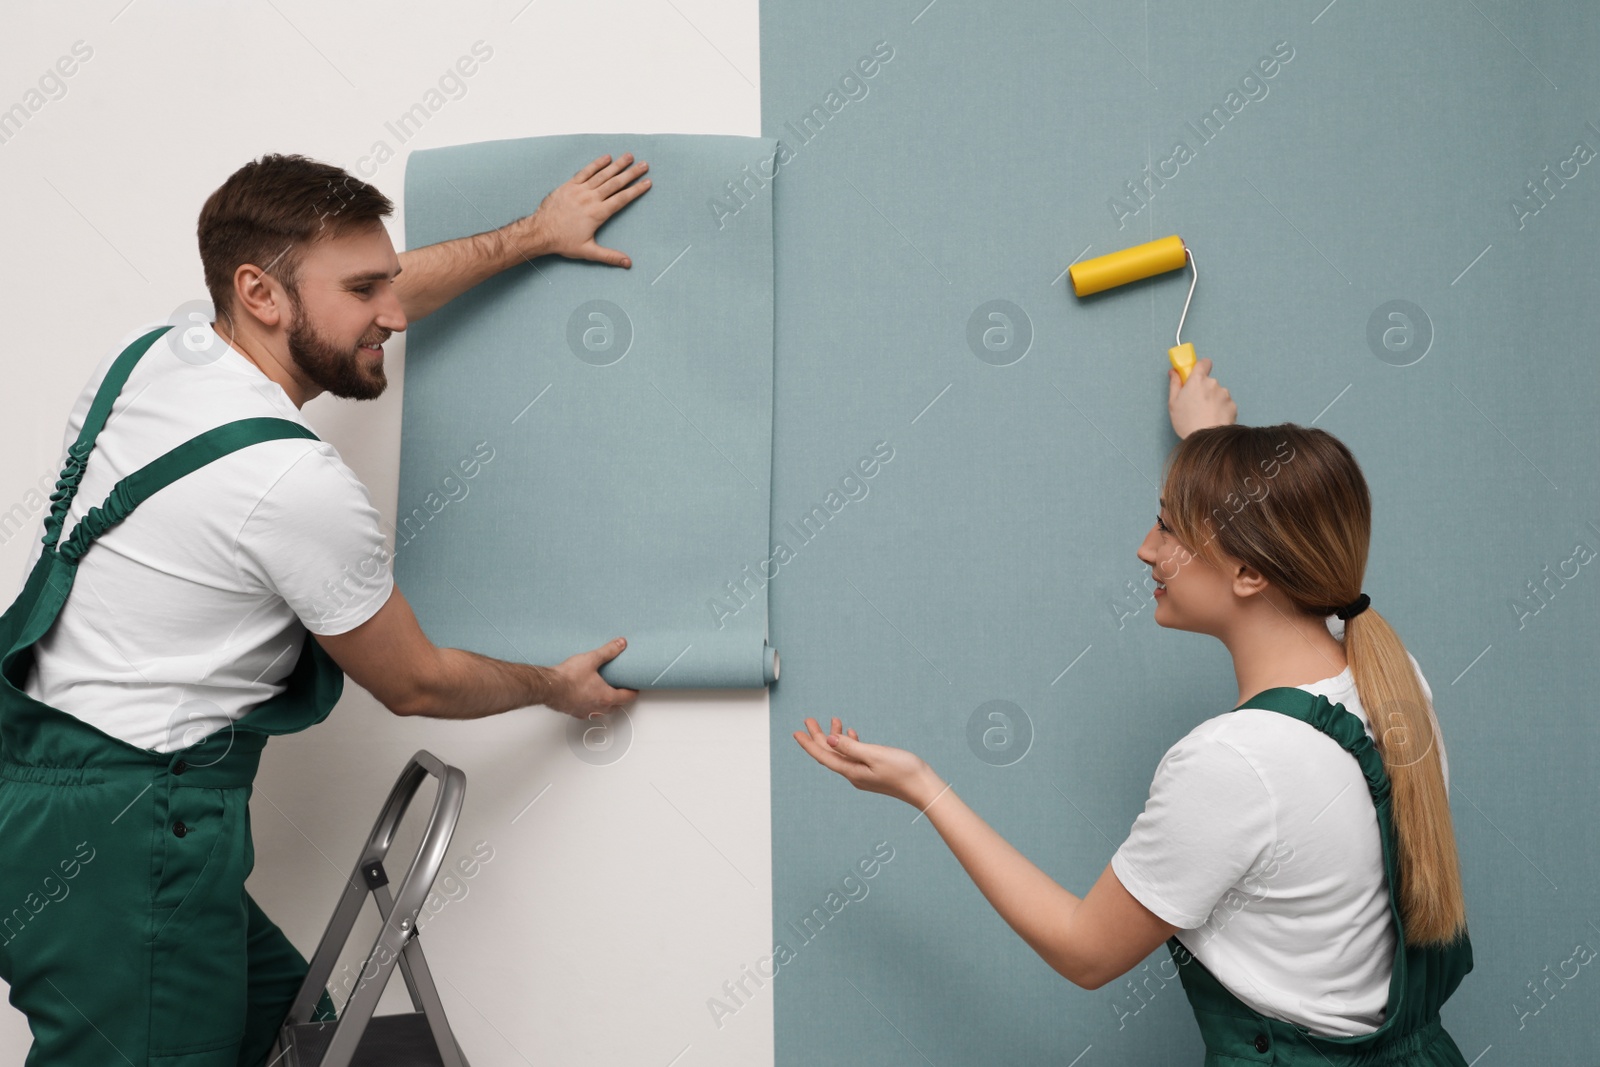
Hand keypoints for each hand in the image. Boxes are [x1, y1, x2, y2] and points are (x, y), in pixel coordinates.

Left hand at [522, 153, 650, 267]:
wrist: (540, 231)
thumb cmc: (563, 242)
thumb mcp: (588, 251)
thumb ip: (609, 256)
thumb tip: (628, 263)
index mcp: (598, 213)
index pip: (622, 199)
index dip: (636, 190)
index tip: (647, 182)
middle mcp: (591, 198)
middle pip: (615, 183)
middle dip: (631, 174)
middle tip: (644, 165)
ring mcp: (579, 190)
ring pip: (602, 174)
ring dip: (617, 165)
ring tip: (629, 156)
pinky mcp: (569, 185)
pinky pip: (585, 171)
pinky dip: (596, 164)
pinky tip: (606, 157)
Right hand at [546, 637, 639, 718]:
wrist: (548, 687)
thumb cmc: (568, 678)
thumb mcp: (591, 659)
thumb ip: (608, 651)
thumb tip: (620, 644)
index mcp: (606, 697)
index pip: (627, 697)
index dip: (633, 691)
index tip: (635, 687)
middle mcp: (598, 708)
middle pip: (617, 706)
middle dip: (621, 698)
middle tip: (621, 688)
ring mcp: (586, 712)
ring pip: (603, 711)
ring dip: (607, 703)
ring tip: (605, 692)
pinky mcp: (575, 712)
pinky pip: (589, 711)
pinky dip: (592, 705)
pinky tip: (587, 697)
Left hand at [793, 717, 944, 808]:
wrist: (924, 788)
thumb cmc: (903, 771)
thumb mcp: (875, 755)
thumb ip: (851, 747)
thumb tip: (830, 740)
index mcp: (852, 771)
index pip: (824, 756)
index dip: (809, 744)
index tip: (797, 732)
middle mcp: (854, 774)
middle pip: (830, 754)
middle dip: (818, 736)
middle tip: (809, 720)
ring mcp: (863, 774)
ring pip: (842, 753)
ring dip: (835, 737)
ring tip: (832, 720)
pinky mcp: (873, 772)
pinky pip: (855, 756)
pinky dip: (851, 743)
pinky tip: (853, 733)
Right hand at [1167, 357, 1236, 438]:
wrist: (1207, 438)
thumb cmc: (1187, 422)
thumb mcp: (1173, 403)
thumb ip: (1175, 384)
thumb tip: (1174, 372)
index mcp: (1197, 380)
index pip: (1203, 363)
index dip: (1200, 367)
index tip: (1195, 375)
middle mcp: (1213, 383)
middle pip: (1209, 381)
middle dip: (1204, 389)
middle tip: (1195, 404)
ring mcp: (1224, 394)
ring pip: (1218, 393)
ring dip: (1213, 400)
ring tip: (1205, 415)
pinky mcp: (1232, 405)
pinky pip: (1225, 403)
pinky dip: (1220, 409)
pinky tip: (1213, 419)